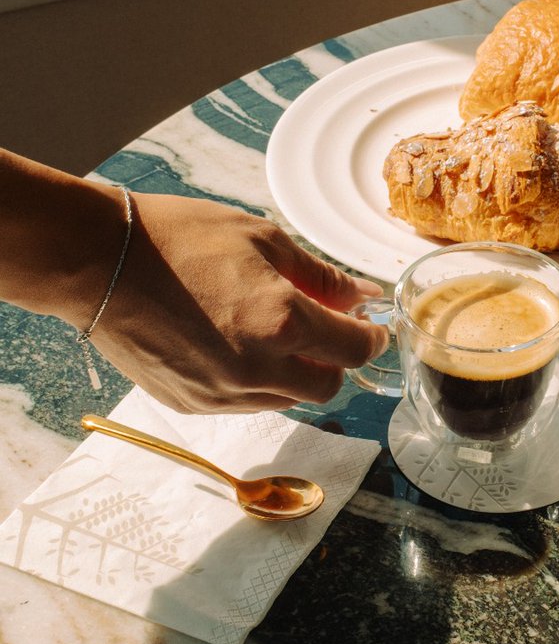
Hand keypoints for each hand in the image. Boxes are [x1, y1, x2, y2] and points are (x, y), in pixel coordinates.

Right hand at [90, 193, 388, 412]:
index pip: (354, 350)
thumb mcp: (263, 239)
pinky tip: (237, 347)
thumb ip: (321, 276)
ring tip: (272, 333)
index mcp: (281, 321)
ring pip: (287, 400)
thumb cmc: (180, 238)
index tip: (372, 328)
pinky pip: (246, 405)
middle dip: (334, 360)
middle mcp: (256, 368)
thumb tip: (363, 297)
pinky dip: (257, 383)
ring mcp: (222, 393)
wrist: (99, 261)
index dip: (372, 339)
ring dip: (295, 374)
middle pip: (327, 387)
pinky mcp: (192, 404)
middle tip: (323, 330)